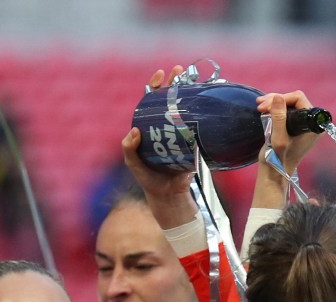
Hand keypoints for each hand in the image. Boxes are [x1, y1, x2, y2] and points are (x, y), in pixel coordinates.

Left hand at [122, 66, 195, 200]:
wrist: (168, 195)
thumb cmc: (148, 178)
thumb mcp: (133, 163)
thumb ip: (129, 148)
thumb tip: (134, 131)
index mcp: (151, 126)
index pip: (152, 101)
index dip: (155, 86)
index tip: (160, 75)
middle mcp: (166, 126)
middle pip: (170, 99)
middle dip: (175, 83)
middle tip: (179, 71)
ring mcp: (181, 134)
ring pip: (185, 109)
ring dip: (190, 93)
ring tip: (193, 80)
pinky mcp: (194, 144)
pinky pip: (198, 127)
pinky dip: (203, 115)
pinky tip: (206, 103)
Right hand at [256, 89, 319, 175]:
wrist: (275, 172)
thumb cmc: (278, 160)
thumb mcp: (278, 139)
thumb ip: (279, 118)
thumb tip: (277, 96)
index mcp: (313, 126)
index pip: (299, 99)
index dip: (282, 98)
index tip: (266, 105)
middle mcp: (311, 124)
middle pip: (294, 100)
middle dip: (275, 100)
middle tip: (260, 105)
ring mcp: (303, 125)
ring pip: (288, 104)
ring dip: (273, 102)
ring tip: (259, 106)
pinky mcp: (295, 126)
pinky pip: (286, 110)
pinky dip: (274, 108)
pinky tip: (264, 109)